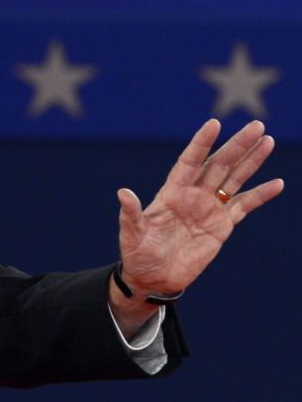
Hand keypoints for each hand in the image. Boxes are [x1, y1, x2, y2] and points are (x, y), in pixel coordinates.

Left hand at [116, 119, 282, 307]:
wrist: (154, 278)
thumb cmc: (138, 254)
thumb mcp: (132, 234)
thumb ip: (130, 214)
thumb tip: (123, 192)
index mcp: (171, 192)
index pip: (190, 161)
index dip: (201, 143)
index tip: (214, 124)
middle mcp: (193, 195)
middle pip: (218, 165)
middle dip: (236, 145)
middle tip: (256, 125)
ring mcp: (209, 209)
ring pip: (234, 179)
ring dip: (251, 161)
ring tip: (267, 140)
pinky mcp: (222, 226)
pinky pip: (244, 206)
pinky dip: (260, 195)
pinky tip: (277, 184)